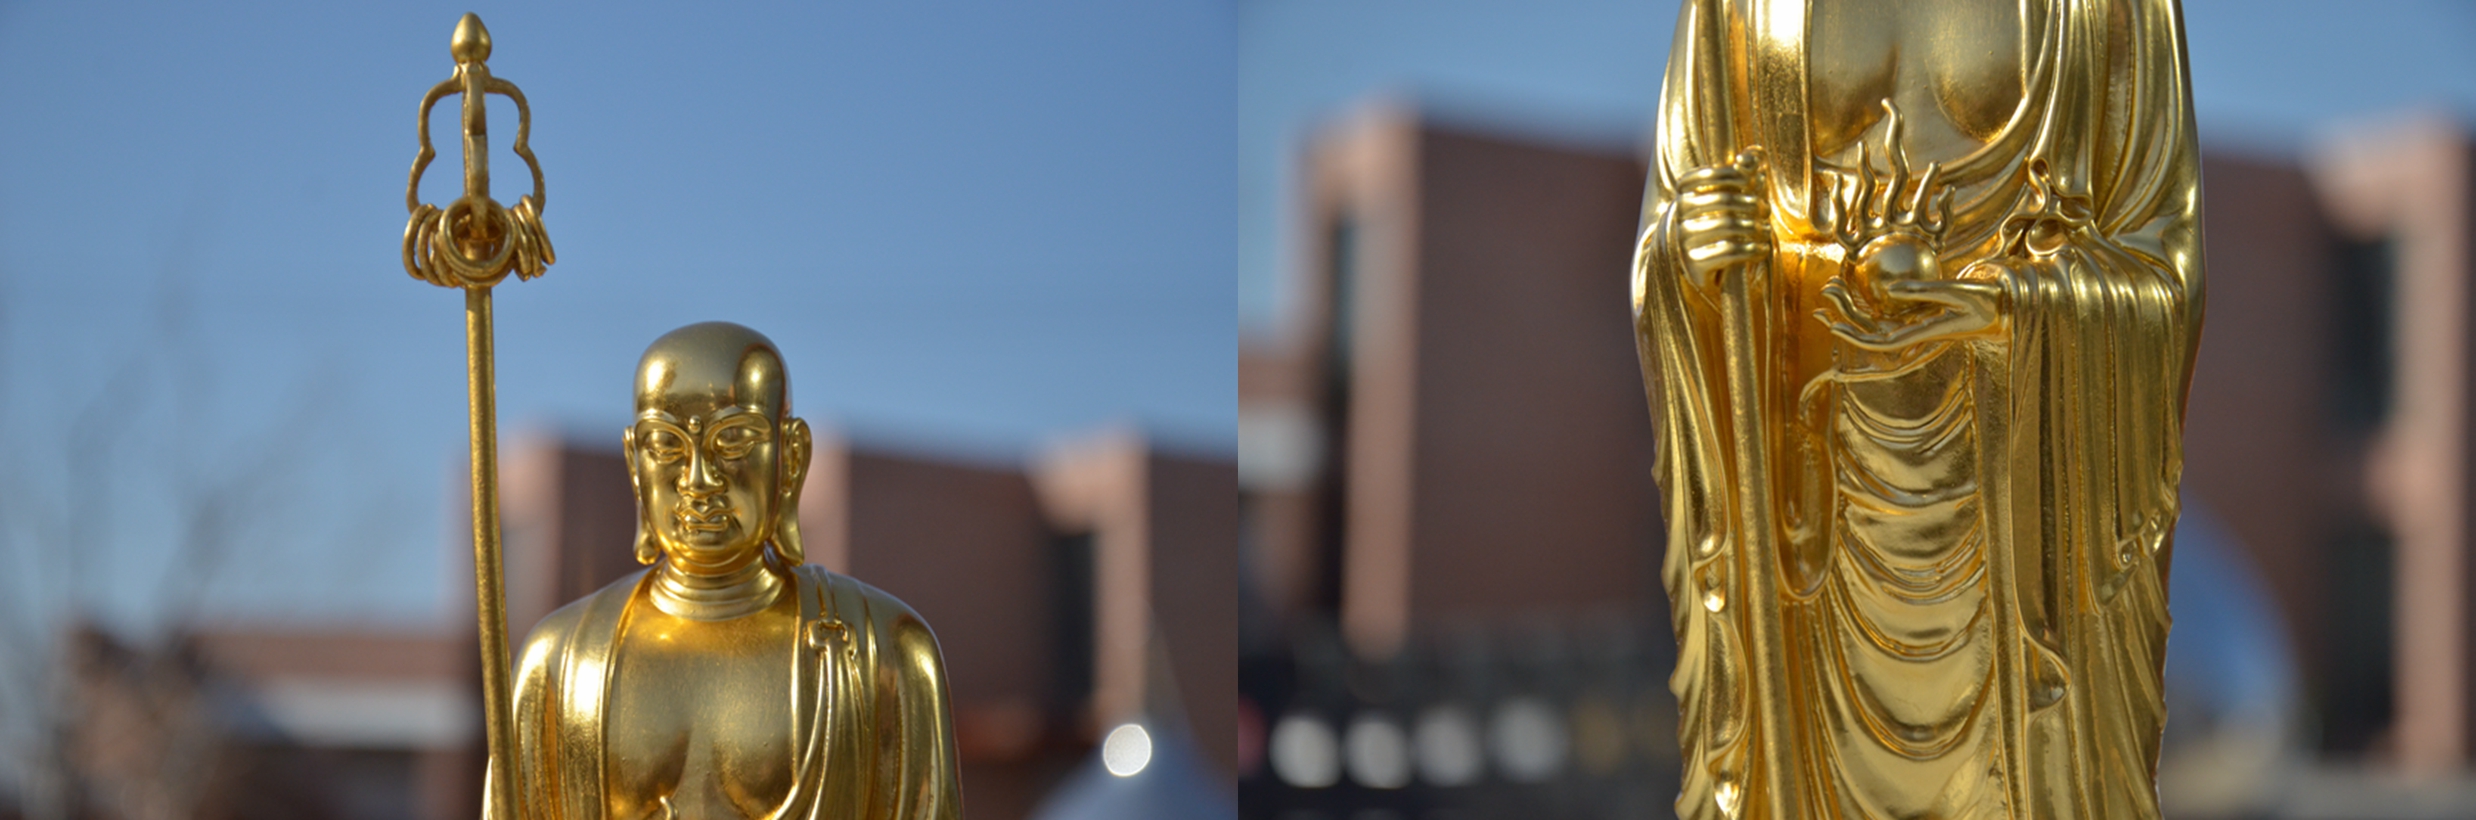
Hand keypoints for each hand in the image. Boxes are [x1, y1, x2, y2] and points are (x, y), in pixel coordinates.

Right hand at [1672, 150, 1769, 287]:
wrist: (1696, 271)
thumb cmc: (1716, 228)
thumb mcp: (1723, 202)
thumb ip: (1739, 175)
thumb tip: (1754, 152)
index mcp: (1682, 197)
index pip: (1701, 177)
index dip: (1729, 174)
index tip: (1750, 180)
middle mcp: (1677, 217)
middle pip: (1721, 200)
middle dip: (1750, 203)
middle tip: (1766, 210)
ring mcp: (1683, 241)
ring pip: (1727, 225)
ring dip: (1754, 227)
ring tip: (1765, 229)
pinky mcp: (1694, 265)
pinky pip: (1729, 251)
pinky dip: (1751, 249)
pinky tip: (1761, 248)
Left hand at [1824, 278, 2005, 351]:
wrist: (2006, 303)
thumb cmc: (1987, 299)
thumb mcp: (1959, 291)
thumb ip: (1925, 291)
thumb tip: (1890, 289)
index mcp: (1924, 333)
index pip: (1882, 343)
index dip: (1855, 338)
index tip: (1833, 326)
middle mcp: (1915, 331)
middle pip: (1871, 329)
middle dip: (1844, 315)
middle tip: (1826, 290)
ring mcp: (1916, 322)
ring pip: (1874, 318)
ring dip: (1851, 305)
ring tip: (1831, 284)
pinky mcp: (1918, 313)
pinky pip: (1885, 309)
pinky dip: (1868, 299)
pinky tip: (1852, 283)